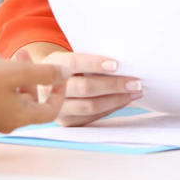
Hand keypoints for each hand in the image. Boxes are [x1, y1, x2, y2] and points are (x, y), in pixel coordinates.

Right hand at [0, 57, 65, 133]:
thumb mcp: (15, 72)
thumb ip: (44, 73)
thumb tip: (66, 73)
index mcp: (20, 117)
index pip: (50, 110)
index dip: (58, 91)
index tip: (57, 74)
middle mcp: (6, 123)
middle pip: (28, 100)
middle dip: (30, 75)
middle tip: (23, 54)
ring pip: (9, 95)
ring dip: (11, 74)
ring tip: (3, 55)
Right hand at [14, 45, 142, 126]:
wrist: (43, 86)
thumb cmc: (67, 68)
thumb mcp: (70, 57)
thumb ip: (88, 59)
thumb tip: (122, 63)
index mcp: (51, 65)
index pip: (73, 63)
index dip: (94, 64)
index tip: (117, 64)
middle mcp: (49, 88)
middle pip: (85, 88)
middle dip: (114, 85)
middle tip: (136, 82)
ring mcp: (56, 107)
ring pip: (89, 106)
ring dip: (117, 100)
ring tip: (135, 92)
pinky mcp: (65, 122)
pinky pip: (91, 117)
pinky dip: (110, 109)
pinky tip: (123, 101)